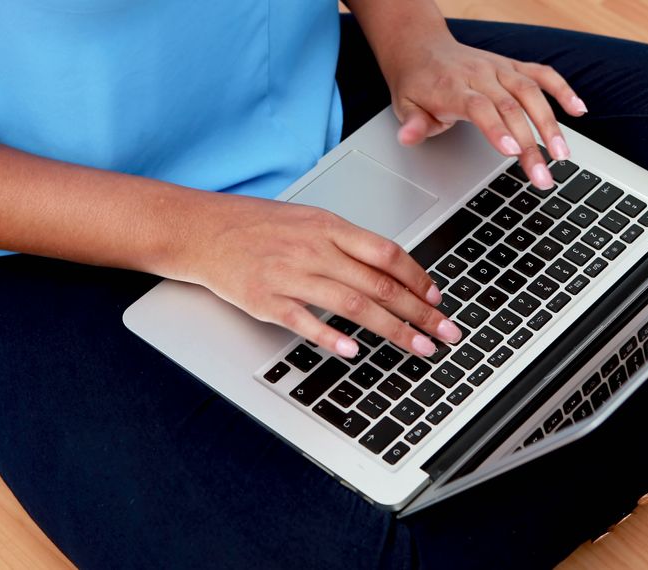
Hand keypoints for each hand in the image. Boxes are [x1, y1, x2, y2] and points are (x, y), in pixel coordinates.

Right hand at [182, 194, 460, 358]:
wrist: (202, 230)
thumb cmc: (256, 226)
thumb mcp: (308, 221)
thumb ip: (346, 243)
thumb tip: (389, 267)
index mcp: (329, 227)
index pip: (387, 253)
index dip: (418, 278)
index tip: (437, 299)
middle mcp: (315, 250)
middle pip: (379, 283)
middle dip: (419, 311)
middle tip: (444, 332)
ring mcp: (290, 275)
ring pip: (353, 304)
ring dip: (392, 329)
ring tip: (417, 347)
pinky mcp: (266, 300)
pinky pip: (305, 321)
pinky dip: (331, 337)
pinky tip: (353, 351)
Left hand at [382, 34, 587, 189]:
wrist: (421, 47)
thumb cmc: (416, 83)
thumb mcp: (404, 106)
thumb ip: (413, 124)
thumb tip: (407, 138)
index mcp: (453, 88)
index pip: (480, 108)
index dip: (497, 129)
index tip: (512, 152)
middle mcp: (480, 75)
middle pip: (511, 108)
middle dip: (531, 143)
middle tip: (544, 176)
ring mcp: (499, 69)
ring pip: (531, 93)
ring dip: (550, 123)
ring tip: (564, 154)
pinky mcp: (512, 66)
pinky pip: (541, 74)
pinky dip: (562, 89)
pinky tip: (579, 110)